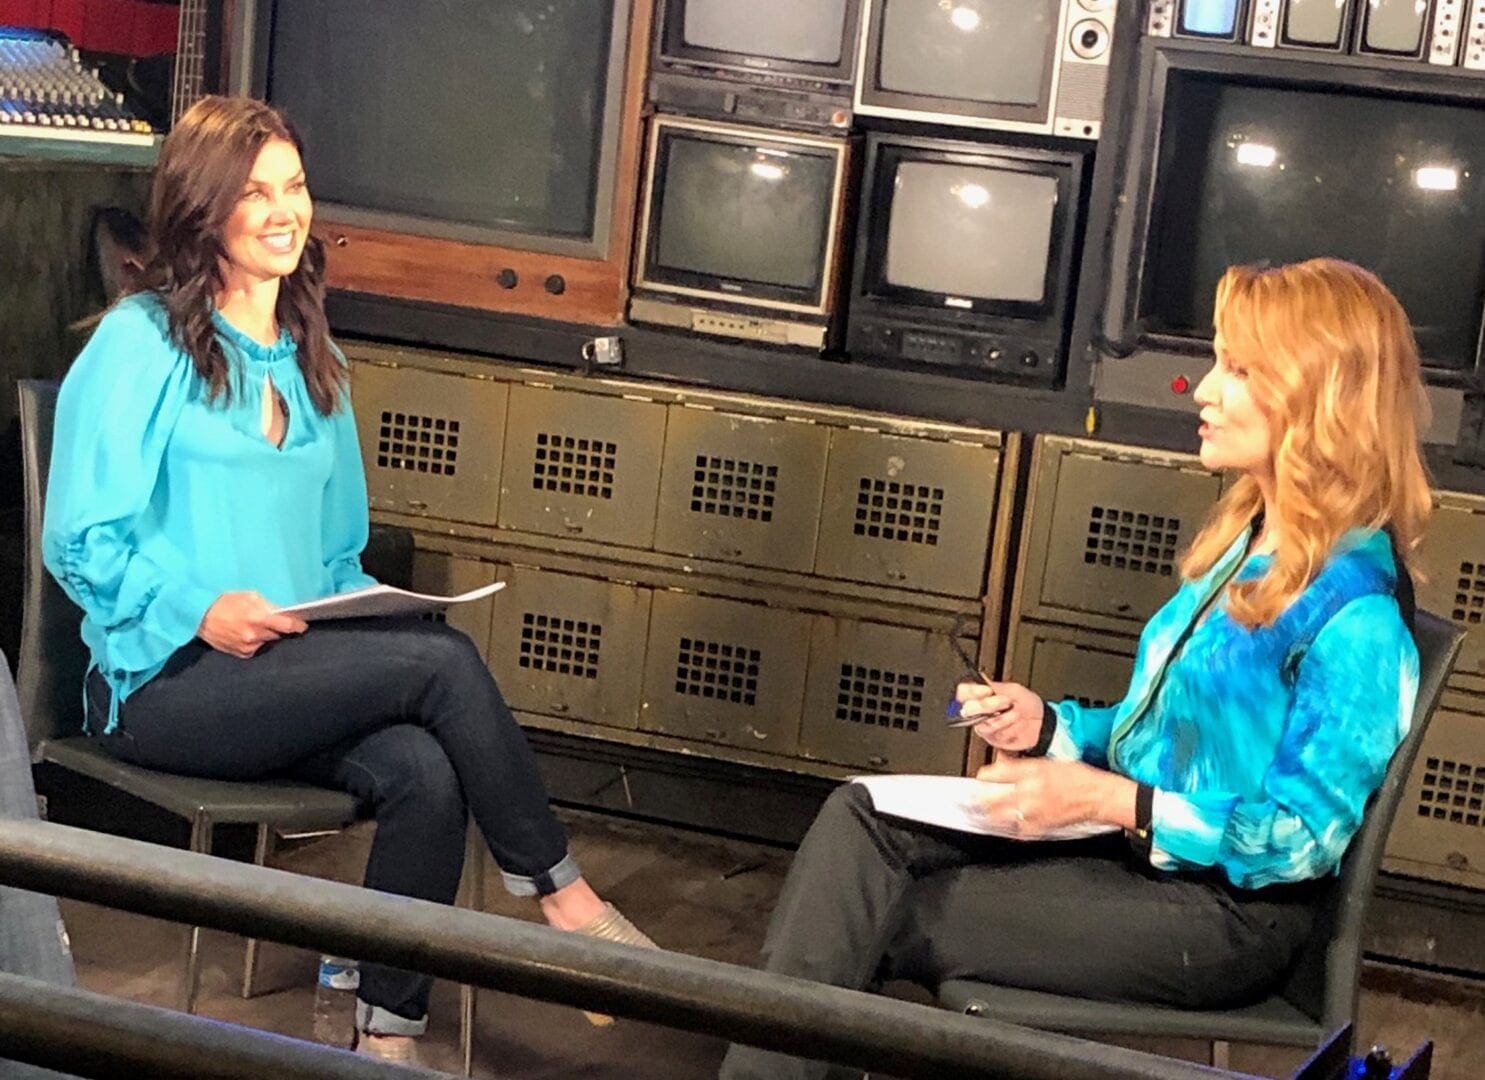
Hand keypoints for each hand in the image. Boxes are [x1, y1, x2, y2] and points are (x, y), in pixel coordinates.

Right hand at [198, 591, 306, 658]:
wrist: (199, 616)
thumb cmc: (224, 603)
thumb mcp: (249, 596)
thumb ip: (268, 605)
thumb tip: (282, 613)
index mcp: (258, 618)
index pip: (287, 625)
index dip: (298, 625)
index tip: (303, 625)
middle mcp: (254, 635)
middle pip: (278, 634)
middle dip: (278, 628)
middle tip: (268, 620)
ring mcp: (248, 646)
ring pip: (267, 641)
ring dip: (265, 634)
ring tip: (251, 625)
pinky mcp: (242, 654)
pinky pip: (256, 648)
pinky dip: (255, 641)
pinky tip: (244, 633)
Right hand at [954, 679, 1044, 750]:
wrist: (1041, 723)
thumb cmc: (1029, 705)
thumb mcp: (1014, 689)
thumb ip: (995, 687)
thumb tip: (980, 680)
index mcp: (982, 695)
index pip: (964, 691)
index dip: (972, 691)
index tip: (987, 690)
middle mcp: (980, 710)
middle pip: (969, 708)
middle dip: (988, 705)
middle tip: (1004, 702)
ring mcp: (985, 724)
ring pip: (982, 722)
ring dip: (1002, 717)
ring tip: (1015, 713)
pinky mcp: (991, 738)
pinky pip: (992, 733)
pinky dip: (1006, 727)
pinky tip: (1014, 723)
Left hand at [973, 756, 1136, 836]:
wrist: (1097, 795)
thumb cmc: (1077, 776)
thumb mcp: (1047, 761)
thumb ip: (1021, 764)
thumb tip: (1001, 761)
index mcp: (1031, 771)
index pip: (993, 774)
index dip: (983, 777)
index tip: (981, 780)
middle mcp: (1029, 791)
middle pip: (990, 799)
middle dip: (981, 798)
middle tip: (978, 797)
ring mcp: (1034, 811)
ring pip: (999, 817)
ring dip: (992, 814)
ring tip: (989, 811)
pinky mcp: (1040, 827)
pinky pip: (1017, 830)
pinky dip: (1011, 826)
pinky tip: (1010, 822)